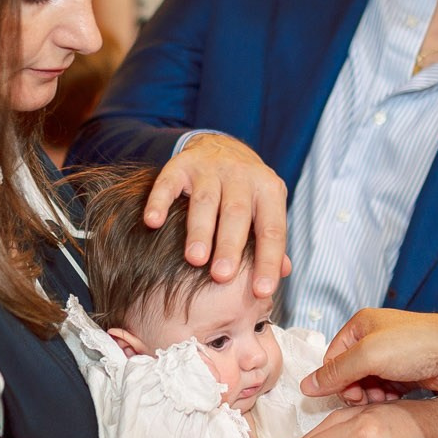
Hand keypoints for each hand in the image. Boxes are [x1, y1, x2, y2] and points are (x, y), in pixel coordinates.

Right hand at [146, 134, 288, 295]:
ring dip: (199, 230)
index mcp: (269, 190)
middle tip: (221, 277)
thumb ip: (273, 240)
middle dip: (229, 246)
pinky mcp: (182, 164)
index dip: (268, 261)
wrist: (222, 145)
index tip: (261, 291)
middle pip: (236, 214)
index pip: (272, 230)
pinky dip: (160, 201)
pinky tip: (153, 222)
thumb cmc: (247, 191)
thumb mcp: (266, 208)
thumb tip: (284, 271)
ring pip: (206, 200)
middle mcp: (242, 176)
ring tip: (194, 259)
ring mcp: (210, 168)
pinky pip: (168, 183)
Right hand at [301, 309, 437, 403]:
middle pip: (349, 373)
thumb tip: (307, 386)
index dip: (335, 379)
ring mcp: (392, 357)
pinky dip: (386, 399)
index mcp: (361, 325)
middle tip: (364, 399)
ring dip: (370, 397)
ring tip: (383, 400)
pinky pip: (385, 391)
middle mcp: (375, 339)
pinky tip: (393, 402)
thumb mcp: (368, 355)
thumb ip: (336, 372)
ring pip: (367, 385)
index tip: (345, 394)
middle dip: (354, 390)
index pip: (332, 357)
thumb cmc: (417, 344)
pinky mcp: (407, 374)